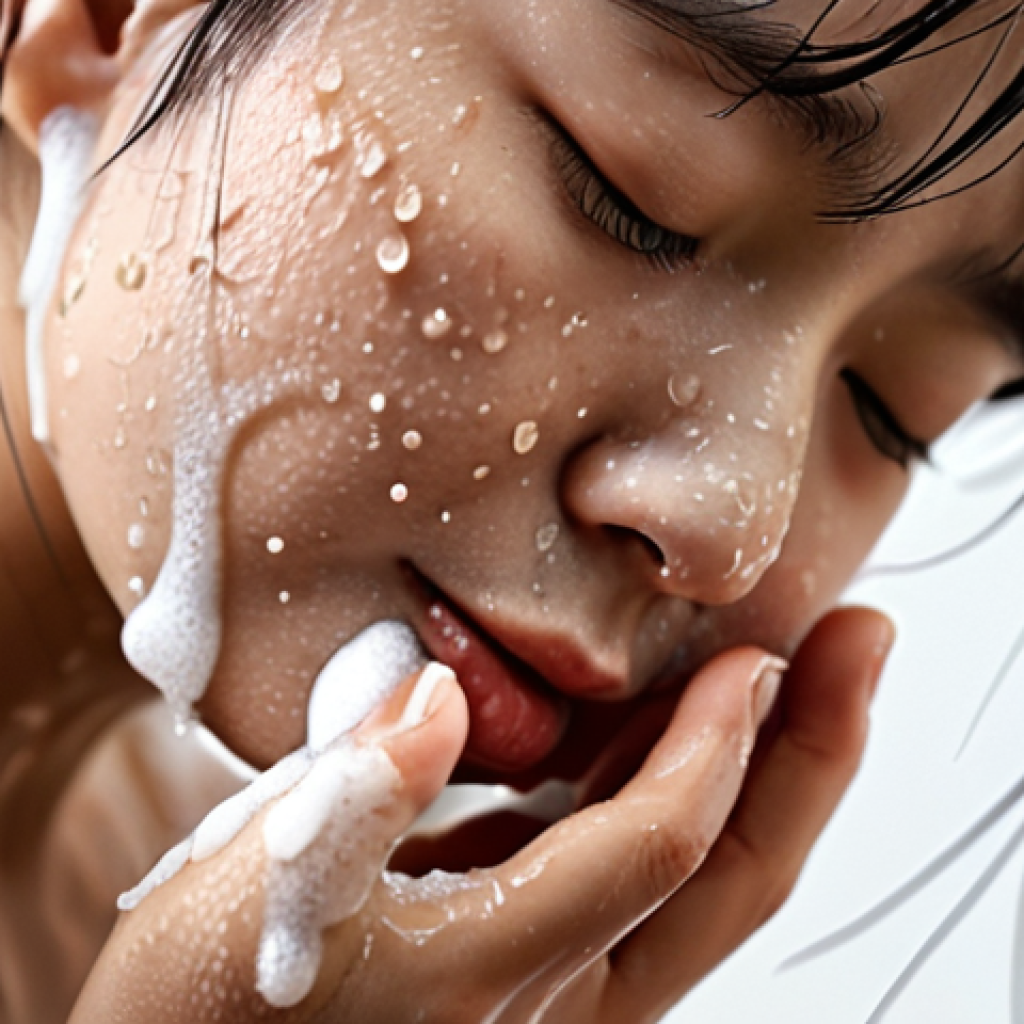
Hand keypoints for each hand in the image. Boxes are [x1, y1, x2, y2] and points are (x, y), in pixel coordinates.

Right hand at [70, 607, 891, 1023]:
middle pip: (723, 881)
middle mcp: (549, 992)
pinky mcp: (518, 955)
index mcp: (492, 974)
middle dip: (806, 759)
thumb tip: (434, 696)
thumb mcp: (251, 899)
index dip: (716, 746)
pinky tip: (651, 723)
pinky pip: (627, 872)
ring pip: (690, 879)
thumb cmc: (203, 1008)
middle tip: (858, 645)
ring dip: (750, 768)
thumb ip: (347, 798)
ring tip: (781, 668)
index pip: (653, 848)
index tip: (761, 653)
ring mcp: (544, 978)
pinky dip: (662, 788)